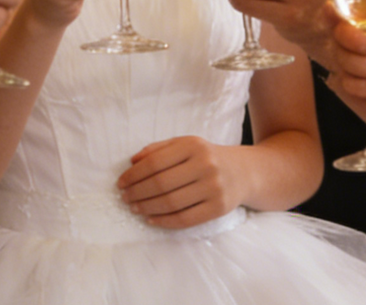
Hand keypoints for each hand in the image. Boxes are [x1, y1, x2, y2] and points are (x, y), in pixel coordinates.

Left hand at [117, 136, 243, 228]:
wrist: (244, 172)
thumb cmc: (207, 157)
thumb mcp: (185, 144)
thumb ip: (158, 149)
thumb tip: (132, 162)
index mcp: (193, 146)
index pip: (154, 162)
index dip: (133, 175)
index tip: (121, 183)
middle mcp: (205, 165)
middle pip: (161, 184)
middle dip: (137, 193)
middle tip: (124, 198)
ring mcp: (214, 188)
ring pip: (171, 203)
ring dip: (147, 208)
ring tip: (134, 208)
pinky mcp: (219, 208)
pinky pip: (185, 219)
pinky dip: (164, 221)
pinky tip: (151, 219)